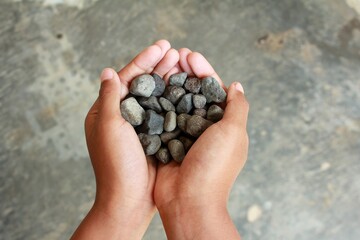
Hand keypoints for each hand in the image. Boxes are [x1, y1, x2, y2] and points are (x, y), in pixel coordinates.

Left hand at [71, 40, 178, 239]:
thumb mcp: (109, 127)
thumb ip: (109, 97)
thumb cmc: (115, 164)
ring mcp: (140, 127)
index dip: (144, 60)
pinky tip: (187, 90)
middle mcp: (123, 117)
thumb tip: (107, 71)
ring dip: (169, 80)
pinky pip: (165, 113)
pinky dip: (175, 100)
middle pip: (143, 85)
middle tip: (176, 51)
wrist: (130, 199)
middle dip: (159, 66)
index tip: (161, 46)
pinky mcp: (154, 137)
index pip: (126, 78)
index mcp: (106, 112)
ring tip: (184, 64)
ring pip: (156, 97)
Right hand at [154, 49, 248, 238]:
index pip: (215, 89)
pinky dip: (158, 103)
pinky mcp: (168, 142)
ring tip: (161, 66)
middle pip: (195, 93)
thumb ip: (238, 107)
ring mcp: (186, 135)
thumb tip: (237, 85)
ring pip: (178, 103)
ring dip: (171, 84)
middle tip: (175, 55)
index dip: (204, 70)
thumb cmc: (214, 167)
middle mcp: (206, 128)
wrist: (188, 200)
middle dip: (186, 73)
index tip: (190, 56)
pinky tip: (150, 88)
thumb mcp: (234, 133)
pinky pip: (163, 119)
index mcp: (225, 125)